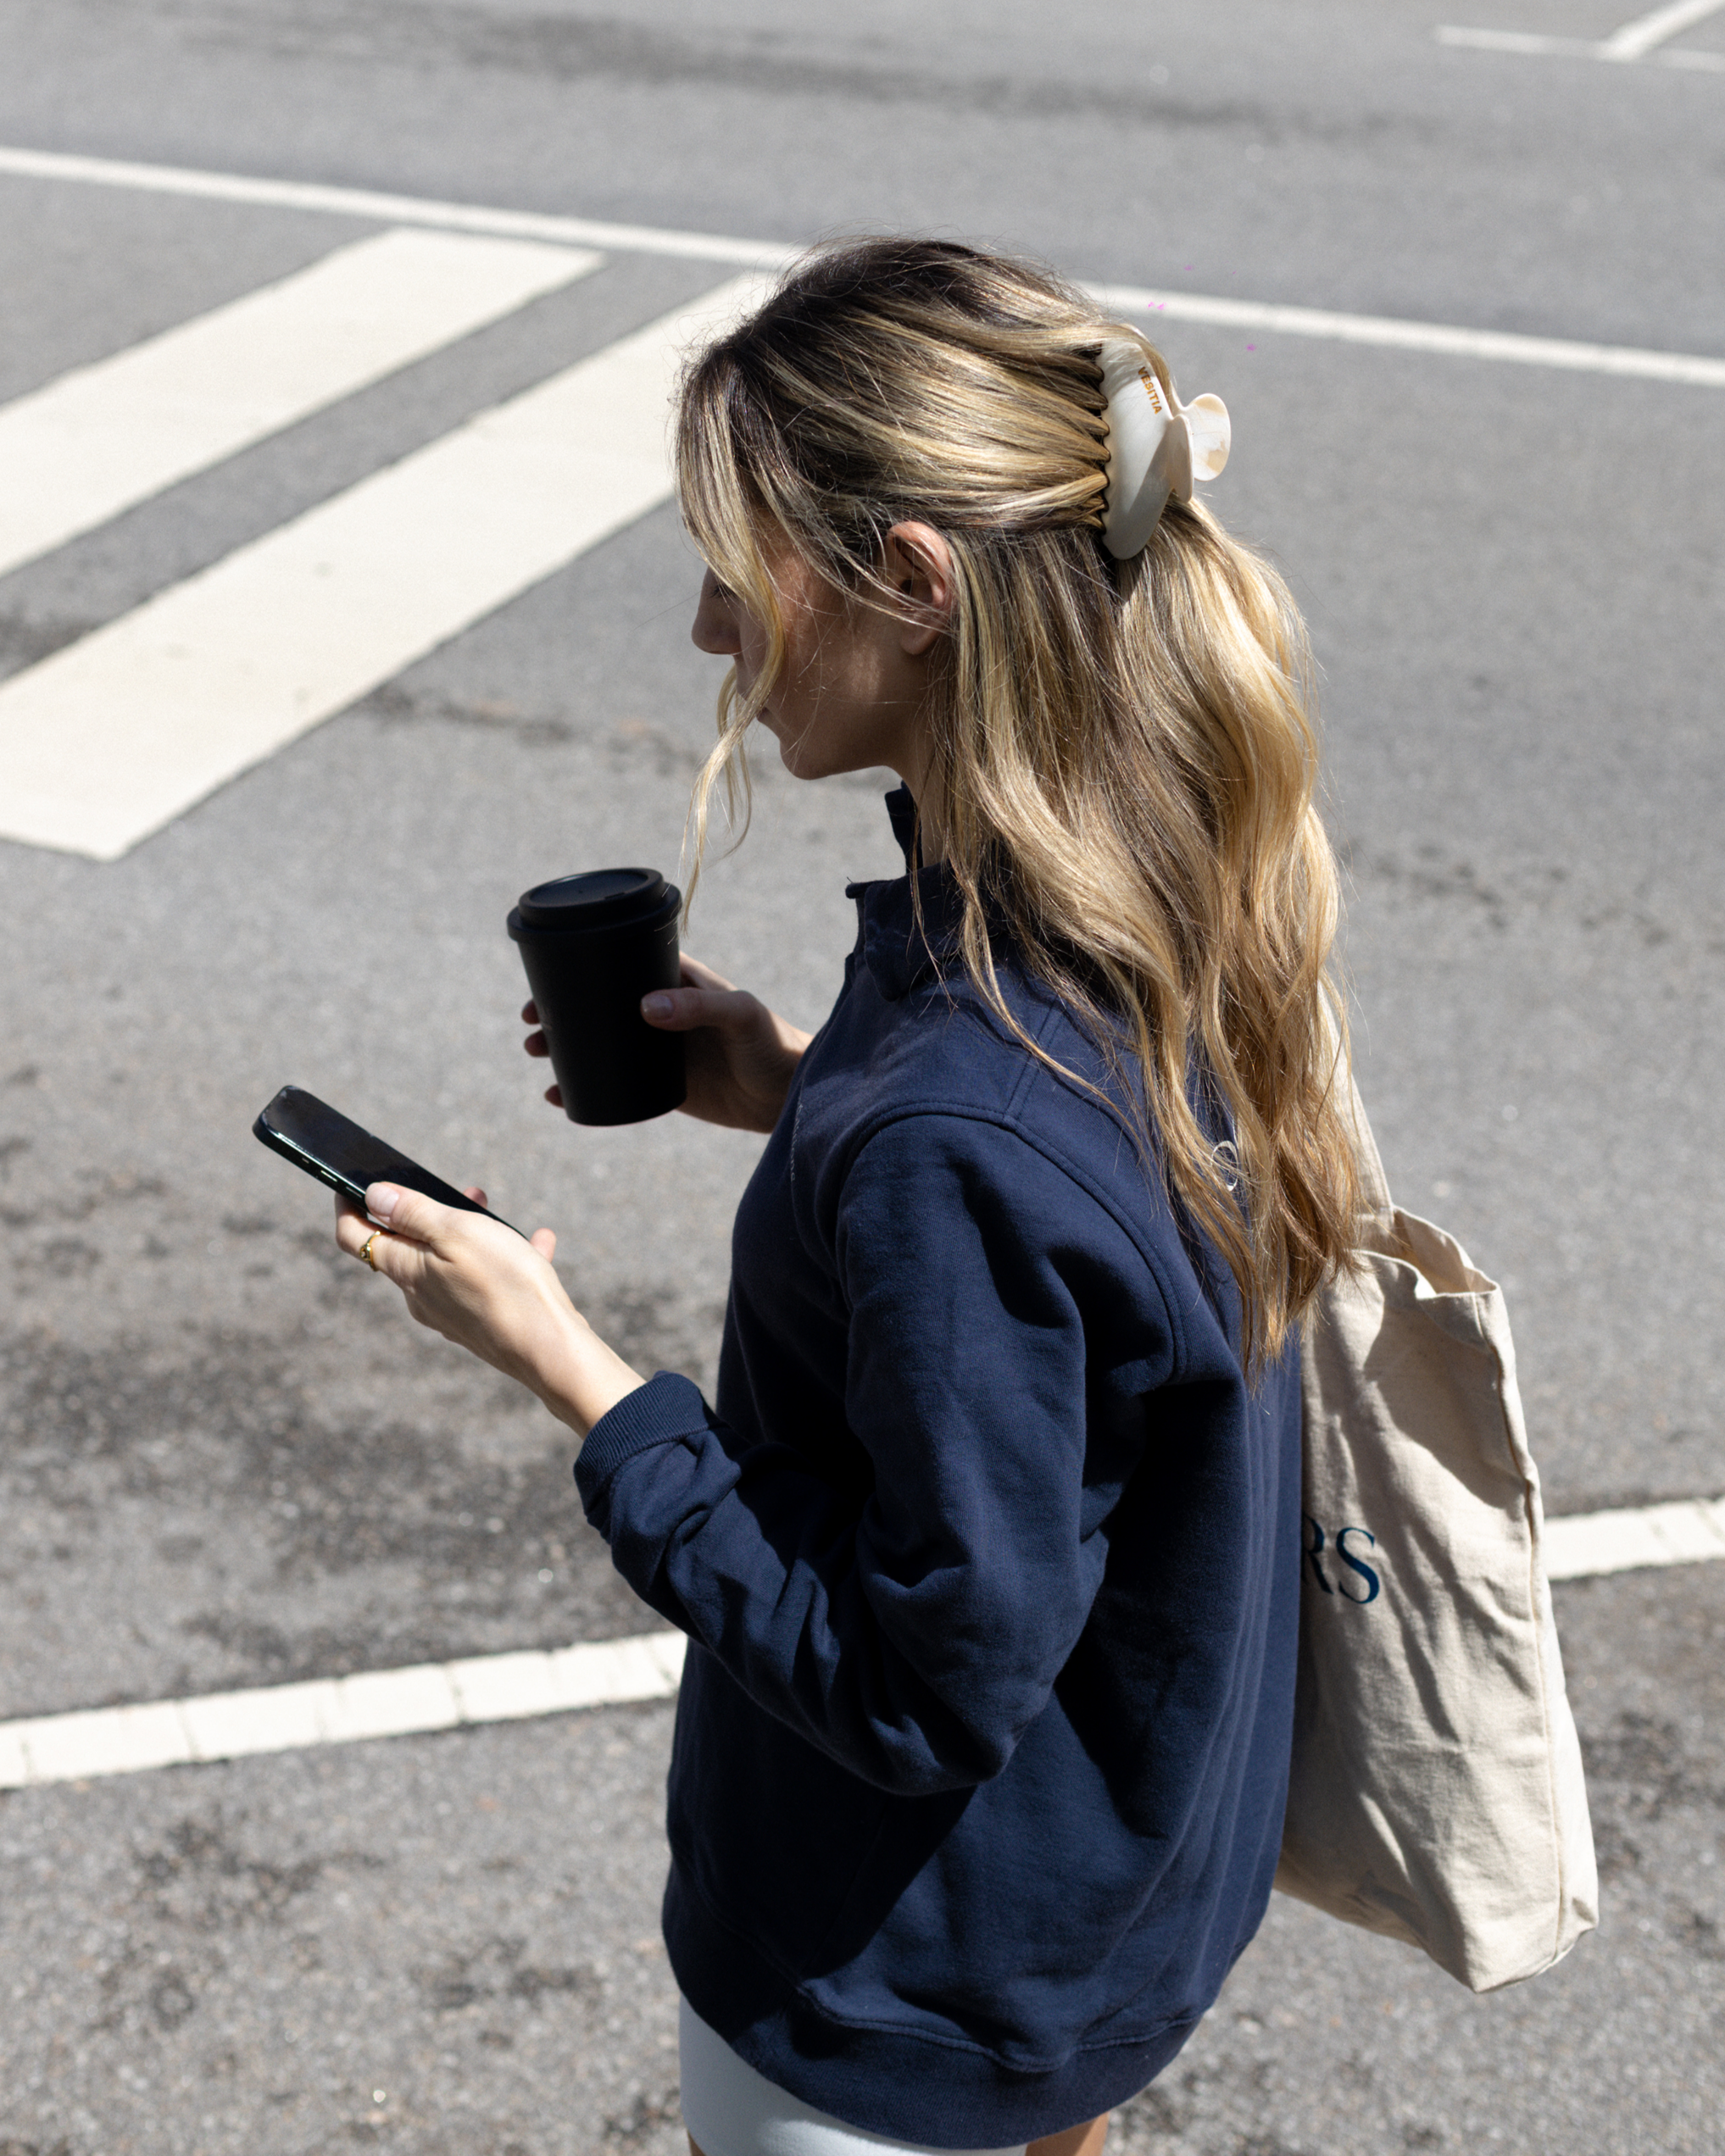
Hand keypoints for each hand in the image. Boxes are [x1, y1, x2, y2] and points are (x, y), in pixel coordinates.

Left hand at [334, 1183, 643, 1438]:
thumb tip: (374, 1196)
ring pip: (448, 1262)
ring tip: (495, 1211)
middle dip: (423, 1213)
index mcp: (408, 1272)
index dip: (347, 1206)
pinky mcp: (483, 1323)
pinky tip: (538, 1242)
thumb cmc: (505, 1285)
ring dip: (467, 1231)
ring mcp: (452, 1313)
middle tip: (457, 1190)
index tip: (350, 1183)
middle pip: (407, 1248)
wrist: (550, 1349)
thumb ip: (413, 1213)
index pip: (355, 1237)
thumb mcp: (457, 1232)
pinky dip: (505, 1257)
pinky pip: (486, 1281)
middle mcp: (422, 1297)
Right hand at [522, 955, 808, 1133]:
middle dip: (559, 1011)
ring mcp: (658, 1046)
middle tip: (529, 1025)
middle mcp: (662, 1009)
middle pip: (599, 1003)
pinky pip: (613, 1081)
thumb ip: (700, 1008)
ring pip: (600, 1041)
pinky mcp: (660, 1083)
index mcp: (677, 980)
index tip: (546, 984)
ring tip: (536, 1054)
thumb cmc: (773, 1044)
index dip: (582, 970)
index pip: (621, 963)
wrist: (790, 1097)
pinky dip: (583, 1086)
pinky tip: (558, 1095)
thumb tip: (646, 1007)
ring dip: (564, 1046)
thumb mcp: (739, 1018)